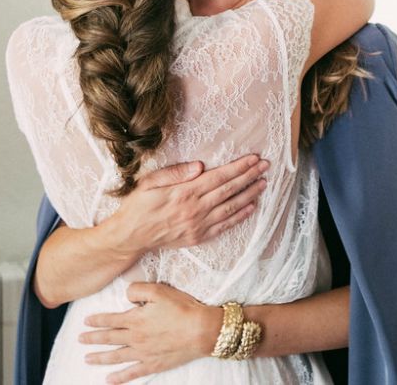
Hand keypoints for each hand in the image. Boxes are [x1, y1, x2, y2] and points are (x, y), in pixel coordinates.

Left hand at [80, 282, 221, 382]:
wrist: (200, 330)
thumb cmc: (181, 308)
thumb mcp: (159, 290)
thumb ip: (138, 290)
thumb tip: (126, 295)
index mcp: (136, 319)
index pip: (110, 320)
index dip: (97, 321)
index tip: (85, 322)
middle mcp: (136, 338)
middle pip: (109, 339)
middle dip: (93, 339)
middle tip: (80, 340)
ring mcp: (143, 353)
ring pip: (116, 357)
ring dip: (100, 358)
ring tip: (87, 358)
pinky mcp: (153, 364)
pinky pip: (132, 373)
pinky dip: (119, 378)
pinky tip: (109, 380)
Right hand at [112, 154, 268, 253]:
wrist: (130, 237)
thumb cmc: (137, 205)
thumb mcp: (149, 182)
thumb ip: (175, 173)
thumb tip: (200, 166)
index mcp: (184, 193)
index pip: (219, 177)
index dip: (239, 167)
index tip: (254, 158)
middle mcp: (195, 209)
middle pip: (229, 190)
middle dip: (250, 176)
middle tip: (266, 166)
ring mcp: (198, 225)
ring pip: (231, 207)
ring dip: (250, 195)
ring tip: (264, 184)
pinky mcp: (198, 237)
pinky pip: (224, 226)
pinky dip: (239, 216)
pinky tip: (250, 207)